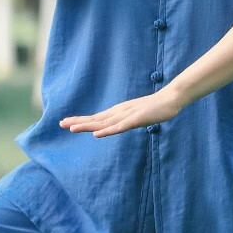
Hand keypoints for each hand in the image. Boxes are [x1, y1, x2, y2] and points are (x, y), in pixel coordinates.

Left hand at [59, 87, 183, 136]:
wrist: (171, 98)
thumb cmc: (156, 107)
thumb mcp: (138, 114)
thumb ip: (128, 119)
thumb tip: (119, 124)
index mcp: (119, 112)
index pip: (96, 118)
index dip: (81, 120)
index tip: (66, 123)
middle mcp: (119, 112)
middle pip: (96, 119)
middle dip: (78, 122)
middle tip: (60, 124)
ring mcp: (127, 115)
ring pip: (103, 123)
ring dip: (87, 126)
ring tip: (72, 129)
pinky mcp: (136, 119)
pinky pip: (119, 127)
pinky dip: (107, 131)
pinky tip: (97, 134)